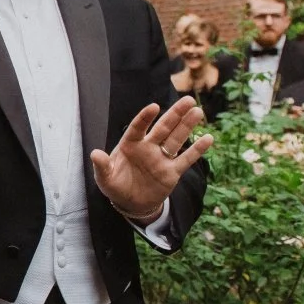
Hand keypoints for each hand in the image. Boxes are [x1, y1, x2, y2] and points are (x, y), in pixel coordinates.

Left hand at [91, 91, 203, 223]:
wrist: (131, 203)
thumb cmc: (116, 186)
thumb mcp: (105, 178)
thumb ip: (102, 166)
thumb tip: (95, 153)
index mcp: (130, 145)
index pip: (138, 128)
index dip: (145, 118)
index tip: (153, 108)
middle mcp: (148, 147)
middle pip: (164, 128)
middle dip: (175, 114)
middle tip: (188, 100)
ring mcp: (161, 158)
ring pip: (176, 139)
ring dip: (187, 126)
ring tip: (198, 112)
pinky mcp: (172, 172)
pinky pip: (186, 159)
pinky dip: (197, 150)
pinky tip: (208, 138)